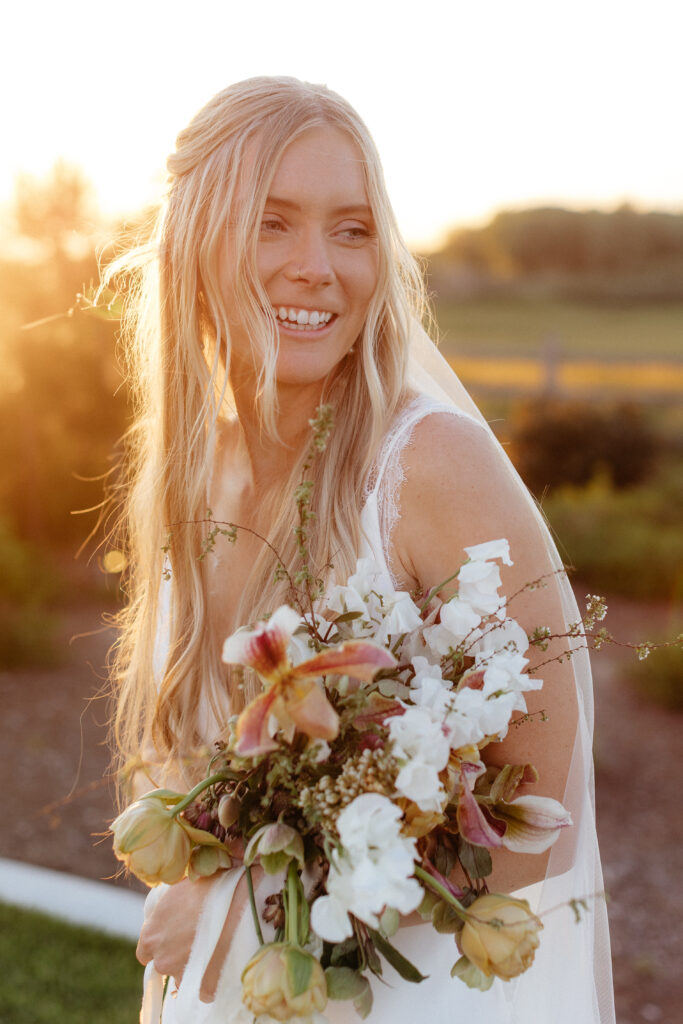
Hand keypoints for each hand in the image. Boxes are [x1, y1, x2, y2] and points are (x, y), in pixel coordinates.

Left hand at [137, 870, 257, 1002]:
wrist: (236, 898)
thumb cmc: (208, 887)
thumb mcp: (178, 889)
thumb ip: (168, 906)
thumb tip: (172, 906)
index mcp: (150, 935)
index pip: (145, 951)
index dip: (159, 944)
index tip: (173, 937)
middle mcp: (161, 959)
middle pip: (164, 964)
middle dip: (177, 954)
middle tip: (196, 938)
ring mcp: (182, 974)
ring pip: (184, 977)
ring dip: (193, 966)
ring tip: (212, 946)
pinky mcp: (203, 985)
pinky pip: (204, 990)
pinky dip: (210, 980)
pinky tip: (220, 961)